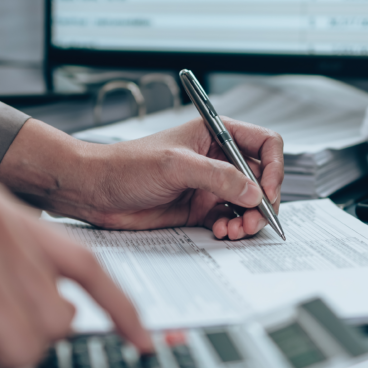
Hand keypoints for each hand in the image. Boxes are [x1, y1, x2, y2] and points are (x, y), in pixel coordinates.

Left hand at [0, 118, 283, 239]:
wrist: (93, 191)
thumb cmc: (124, 165)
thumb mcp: (175, 165)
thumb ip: (218, 177)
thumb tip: (253, 192)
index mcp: (214, 134)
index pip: (264, 143)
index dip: (274, 166)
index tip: (267, 190)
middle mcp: (215, 159)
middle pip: (261, 179)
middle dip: (263, 201)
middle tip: (254, 219)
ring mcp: (208, 186)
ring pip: (248, 204)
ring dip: (249, 219)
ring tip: (236, 230)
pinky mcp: (198, 210)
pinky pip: (229, 220)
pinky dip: (232, 229)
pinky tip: (221, 233)